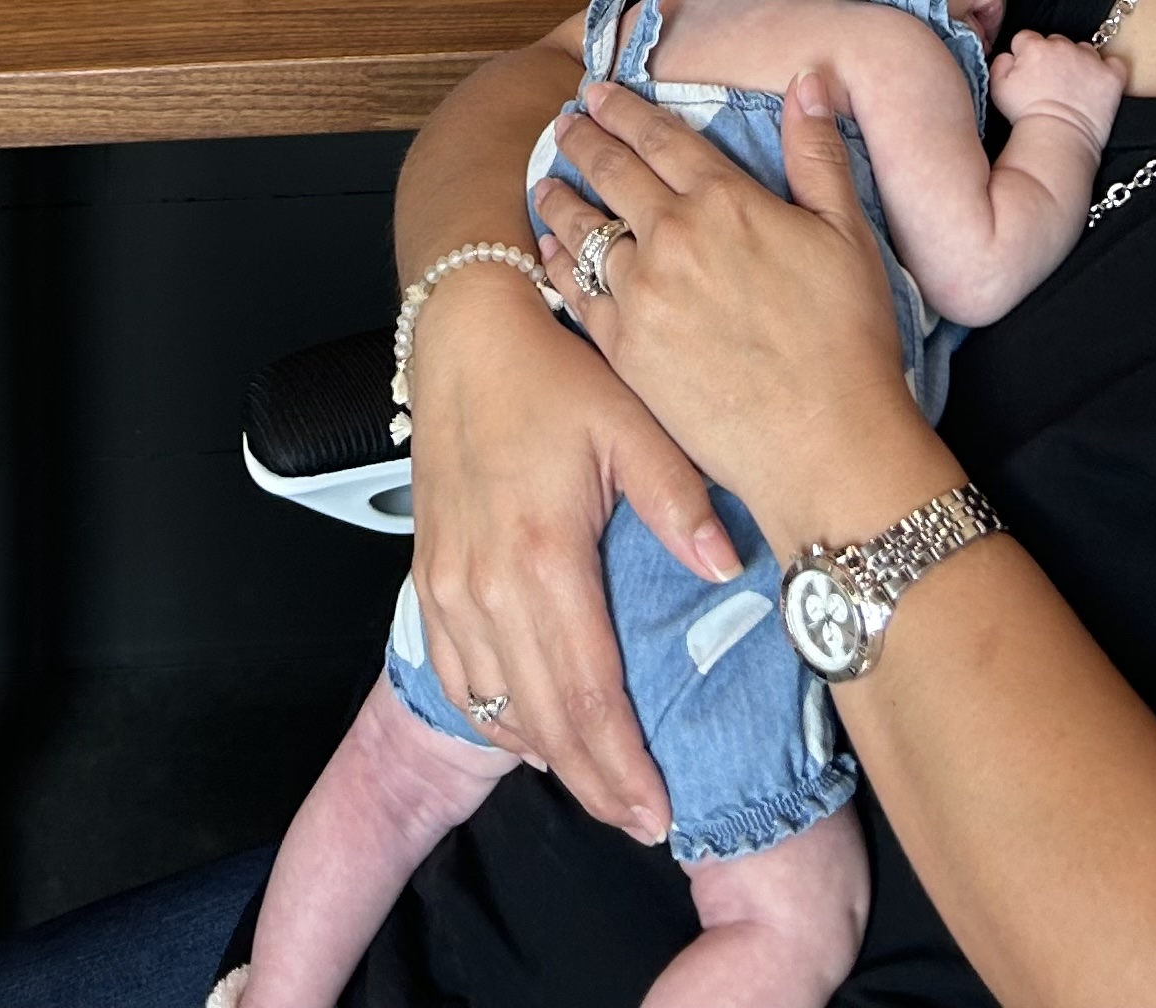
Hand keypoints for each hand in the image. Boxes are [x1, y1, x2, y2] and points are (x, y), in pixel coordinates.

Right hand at [405, 258, 740, 845]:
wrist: (462, 333)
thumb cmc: (552, 373)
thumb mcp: (629, 422)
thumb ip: (678, 501)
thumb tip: (726, 567)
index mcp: (543, 555)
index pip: (586, 695)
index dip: (623, 765)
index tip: (660, 812)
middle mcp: (487, 585)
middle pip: (543, 720)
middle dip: (596, 783)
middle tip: (643, 821)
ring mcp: (449, 586)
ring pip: (498, 709)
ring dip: (550, 757)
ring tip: (602, 787)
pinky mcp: (429, 577)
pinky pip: (457, 677)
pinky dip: (495, 719)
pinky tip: (531, 733)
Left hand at [533, 77, 949, 554]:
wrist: (825, 443)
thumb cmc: (848, 339)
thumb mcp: (848, 232)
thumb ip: (818, 152)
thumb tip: (811, 78)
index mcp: (724, 201)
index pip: (659, 136)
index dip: (624, 108)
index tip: (598, 89)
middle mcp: (672, 236)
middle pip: (612, 171)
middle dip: (583, 137)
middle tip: (564, 120)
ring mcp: (641, 293)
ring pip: (584, 229)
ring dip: (561, 197)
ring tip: (545, 180)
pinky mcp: (625, 349)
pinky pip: (576, 292)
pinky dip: (557, 262)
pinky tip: (548, 248)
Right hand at [988, 30, 1125, 141]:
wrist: (1057, 137)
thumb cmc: (1026, 116)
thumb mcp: (997, 87)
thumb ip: (1000, 62)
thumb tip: (1009, 55)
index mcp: (1034, 46)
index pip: (1027, 38)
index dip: (1026, 55)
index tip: (1029, 71)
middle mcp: (1063, 46)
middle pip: (1056, 42)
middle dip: (1053, 57)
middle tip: (1051, 83)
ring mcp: (1090, 59)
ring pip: (1084, 50)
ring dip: (1079, 62)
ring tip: (1075, 87)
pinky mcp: (1111, 76)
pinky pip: (1114, 63)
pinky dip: (1108, 71)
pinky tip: (1099, 84)